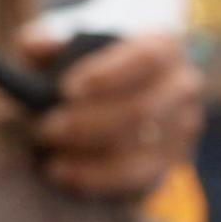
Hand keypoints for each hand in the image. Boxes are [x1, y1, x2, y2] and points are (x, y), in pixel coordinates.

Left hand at [23, 28, 203, 198]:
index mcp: (165, 44)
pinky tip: (62, 174)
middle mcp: (183, 86)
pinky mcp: (169, 163)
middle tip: (44, 128)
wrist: (111, 88)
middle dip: (87, 124)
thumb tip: (38, 48)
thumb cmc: (84, 59)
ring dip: (88, 156)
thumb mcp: (62, 41)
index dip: (108, 74)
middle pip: (141, 110)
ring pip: (140, 151)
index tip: (66, 89)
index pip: (147, 58)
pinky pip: (136, 180)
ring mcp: (181, 130)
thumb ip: (45, 41)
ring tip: (47, 154)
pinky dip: (95, 179)